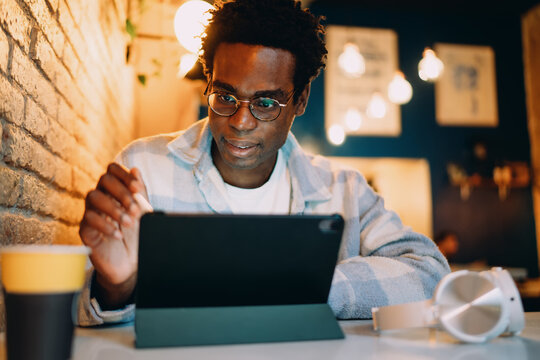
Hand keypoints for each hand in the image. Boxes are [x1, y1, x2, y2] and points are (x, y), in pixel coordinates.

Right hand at [79, 163, 147, 307]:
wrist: (129, 263)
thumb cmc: (135, 235)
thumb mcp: (142, 213)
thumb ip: (140, 192)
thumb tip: (136, 170)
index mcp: (115, 190)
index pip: (113, 170)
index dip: (124, 175)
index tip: (137, 188)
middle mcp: (102, 198)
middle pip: (104, 180)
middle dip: (121, 192)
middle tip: (135, 209)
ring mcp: (91, 212)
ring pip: (93, 197)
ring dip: (114, 209)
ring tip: (129, 224)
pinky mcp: (85, 229)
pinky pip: (89, 220)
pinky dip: (106, 226)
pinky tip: (118, 235)